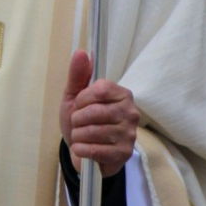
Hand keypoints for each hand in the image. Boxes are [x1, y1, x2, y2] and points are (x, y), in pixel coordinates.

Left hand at [60, 50, 138, 174]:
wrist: (84, 152)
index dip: (82, 98)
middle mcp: (131, 112)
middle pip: (95, 111)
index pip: (100, 89)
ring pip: (93, 131)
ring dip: (78, 135)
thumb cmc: (81, 121)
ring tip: (79, 135)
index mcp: (122, 94)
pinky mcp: (124, 154)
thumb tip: (81, 52)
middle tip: (77, 123)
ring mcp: (129, 134)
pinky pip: (95, 150)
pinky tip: (81, 148)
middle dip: (77, 119)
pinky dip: (81, 149)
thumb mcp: (75, 96)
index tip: (78, 105)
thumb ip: (78, 75)